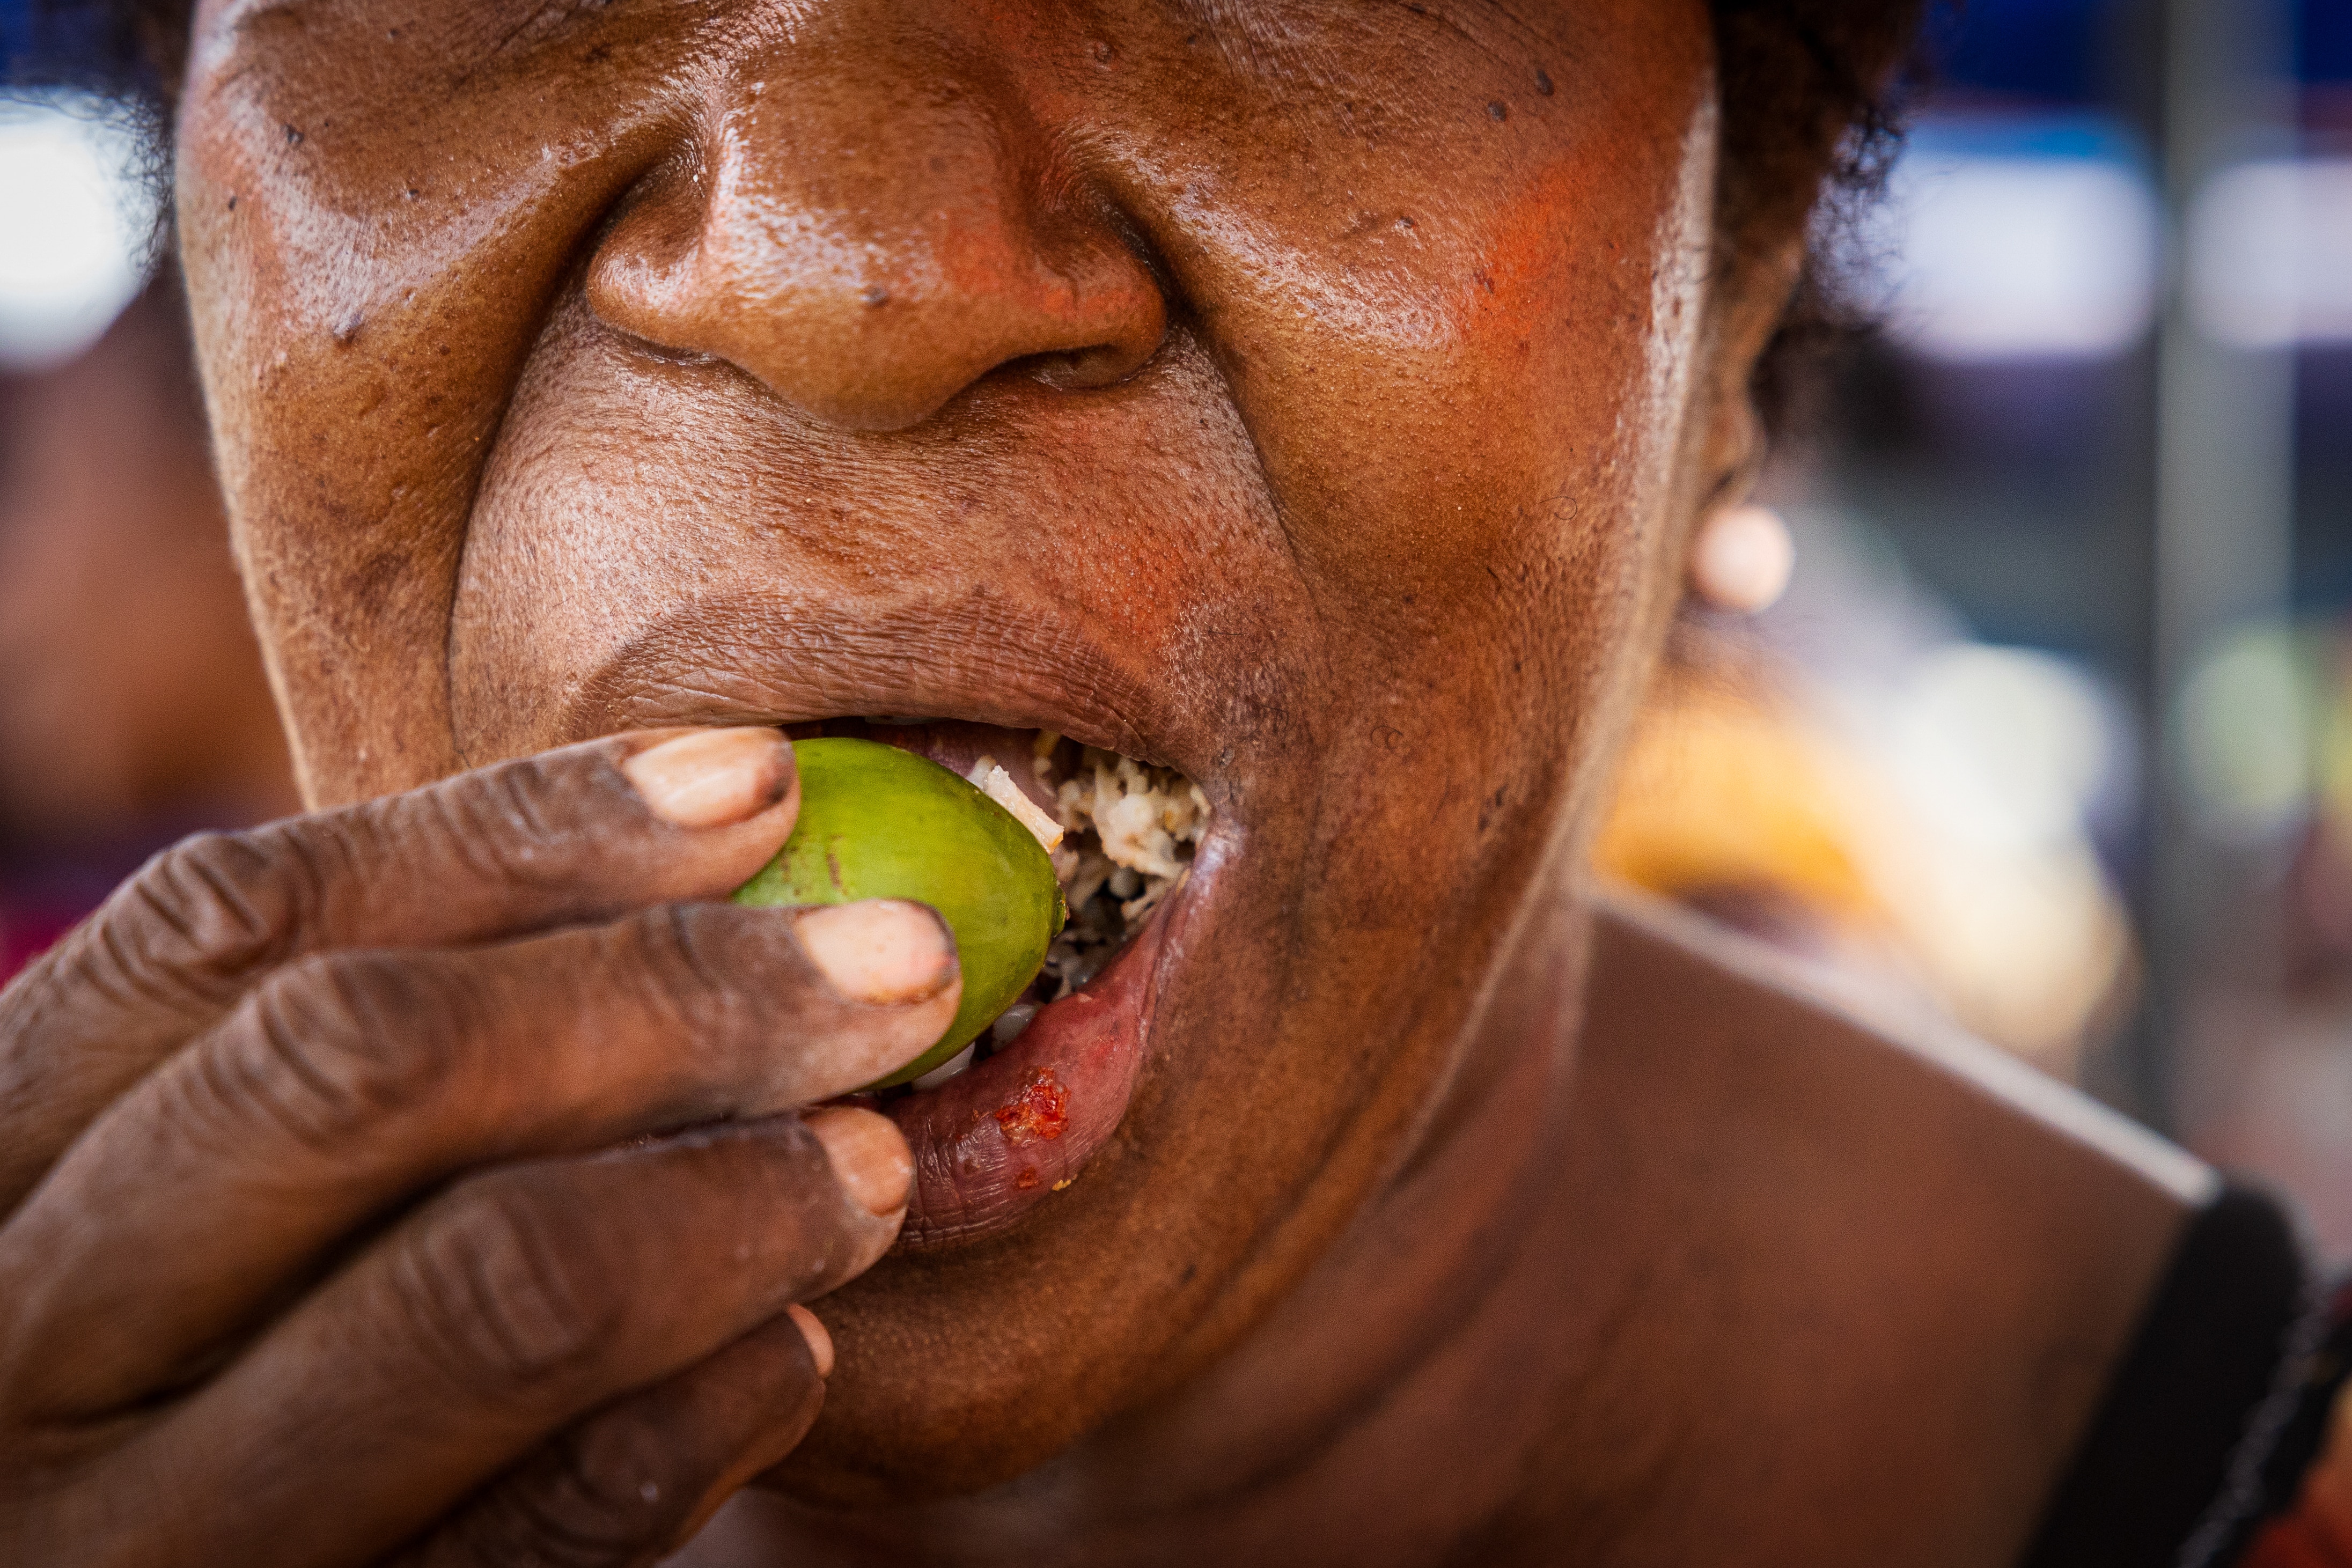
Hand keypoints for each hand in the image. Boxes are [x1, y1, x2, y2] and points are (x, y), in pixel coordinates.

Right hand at [0, 727, 960, 1566]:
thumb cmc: (173, 1389)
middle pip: (364, 1072)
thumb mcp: (178, 1213)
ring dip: (731, 1197)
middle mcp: (21, 1348)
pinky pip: (544, 1530)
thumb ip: (357, 1073)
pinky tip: (793, 1351)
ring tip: (874, 1159)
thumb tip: (709, 872)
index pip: (233, 925)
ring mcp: (143, 1540)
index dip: (518, 830)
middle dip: (670, 992)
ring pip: (485, 1291)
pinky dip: (701, 1415)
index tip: (753, 778)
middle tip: (898, 964)